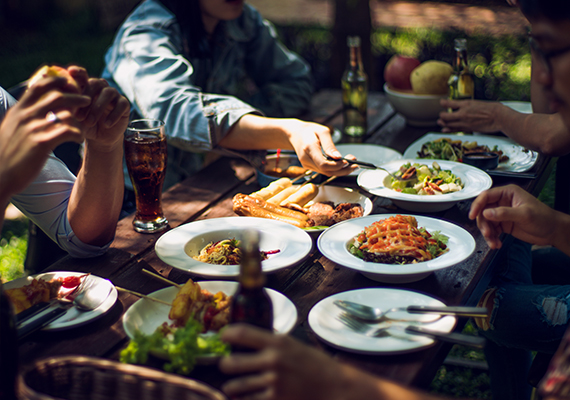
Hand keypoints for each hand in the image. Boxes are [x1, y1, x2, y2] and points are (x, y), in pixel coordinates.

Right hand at [0, 75, 89, 199]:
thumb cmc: (8, 154)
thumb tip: (33, 107)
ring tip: (84, 125)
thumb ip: (22, 117)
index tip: (68, 81)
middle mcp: (25, 116)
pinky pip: (68, 131)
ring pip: (66, 114)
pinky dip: (78, 134)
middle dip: (76, 96)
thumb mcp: (11, 129)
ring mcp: (33, 129)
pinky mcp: (42, 143)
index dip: (56, 81)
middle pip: (57, 96)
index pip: (38, 86)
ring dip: (79, 119)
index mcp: (19, 111)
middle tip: (87, 100)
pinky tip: (79, 139)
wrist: (1, 175)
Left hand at [69, 66, 129, 151]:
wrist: (100, 138)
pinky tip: (106, 124)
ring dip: (97, 108)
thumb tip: (56, 103)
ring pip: (108, 93)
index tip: (71, 72)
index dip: (78, 72)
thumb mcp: (74, 117)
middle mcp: (101, 87)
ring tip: (90, 122)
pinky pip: (121, 105)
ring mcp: (114, 94)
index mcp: (87, 87)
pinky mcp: (124, 104)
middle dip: (86, 99)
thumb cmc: (85, 125)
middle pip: (95, 83)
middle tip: (78, 116)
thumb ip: (68, 107)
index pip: (82, 75)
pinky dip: (113, 115)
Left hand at [219, 324, 348, 399]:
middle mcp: (273, 360)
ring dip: (231, 385)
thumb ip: (271, 342)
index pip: (241, 333)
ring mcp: (273, 382)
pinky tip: (245, 395)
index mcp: (278, 342)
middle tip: (228, 365)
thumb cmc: (313, 363)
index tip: (223, 337)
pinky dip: (243, 399)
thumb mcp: (293, 344)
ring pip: (234, 386)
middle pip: (230, 362)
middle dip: (225, 365)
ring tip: (233, 384)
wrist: (333, 385)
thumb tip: (246, 337)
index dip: (226, 334)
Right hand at [282, 119, 356, 175]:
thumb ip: (330, 145)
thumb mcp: (322, 132)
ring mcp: (306, 164)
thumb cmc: (308, 130)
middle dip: (342, 170)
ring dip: (340, 170)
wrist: (294, 134)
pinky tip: (341, 163)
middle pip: (326, 171)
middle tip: (355, 164)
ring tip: (351, 163)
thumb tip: (338, 157)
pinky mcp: (309, 166)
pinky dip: (334, 169)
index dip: (337, 166)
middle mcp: (306, 159)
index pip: (324, 164)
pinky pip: (323, 171)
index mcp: (309, 148)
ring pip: (326, 173)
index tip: (348, 161)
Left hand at [438, 99, 502, 132]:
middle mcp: (463, 113)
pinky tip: (444, 130)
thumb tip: (463, 105)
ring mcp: (465, 122)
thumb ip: (469, 105)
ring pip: (449, 124)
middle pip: (446, 116)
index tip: (441, 103)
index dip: (443, 103)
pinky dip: (448, 130)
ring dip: (443, 123)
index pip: (450, 103)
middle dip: (442, 116)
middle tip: (441, 115)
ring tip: (440, 122)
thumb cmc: (492, 109)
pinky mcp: (468, 129)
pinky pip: (455, 130)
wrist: (500, 117)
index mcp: (466, 103)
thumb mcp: (478, 103)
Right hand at [469, 184, 558, 248]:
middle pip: (483, 211)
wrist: (552, 232)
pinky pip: (492, 230)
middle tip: (487, 233)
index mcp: (508, 193)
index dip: (477, 205)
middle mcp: (503, 202)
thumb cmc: (544, 218)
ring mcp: (502, 214)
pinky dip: (492, 238)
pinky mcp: (504, 224)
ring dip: (488, 233)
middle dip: (484, 224)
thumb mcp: (524, 214)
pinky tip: (496, 243)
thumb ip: (504, 213)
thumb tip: (486, 213)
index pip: (486, 196)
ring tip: (493, 242)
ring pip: (486, 222)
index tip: (472, 215)